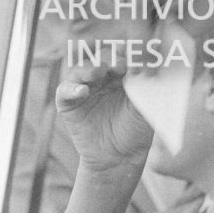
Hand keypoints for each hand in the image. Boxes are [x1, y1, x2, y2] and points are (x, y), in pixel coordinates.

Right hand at [54, 44, 153, 173]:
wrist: (120, 157)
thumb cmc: (135, 130)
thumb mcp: (144, 108)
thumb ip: (144, 88)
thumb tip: (148, 67)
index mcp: (122, 75)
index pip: (121, 56)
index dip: (127, 54)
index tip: (135, 57)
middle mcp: (102, 78)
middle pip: (101, 58)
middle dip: (109, 58)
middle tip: (119, 64)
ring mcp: (84, 89)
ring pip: (81, 69)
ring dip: (90, 68)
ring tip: (100, 70)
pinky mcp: (69, 104)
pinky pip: (65, 91)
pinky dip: (72, 89)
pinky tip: (83, 91)